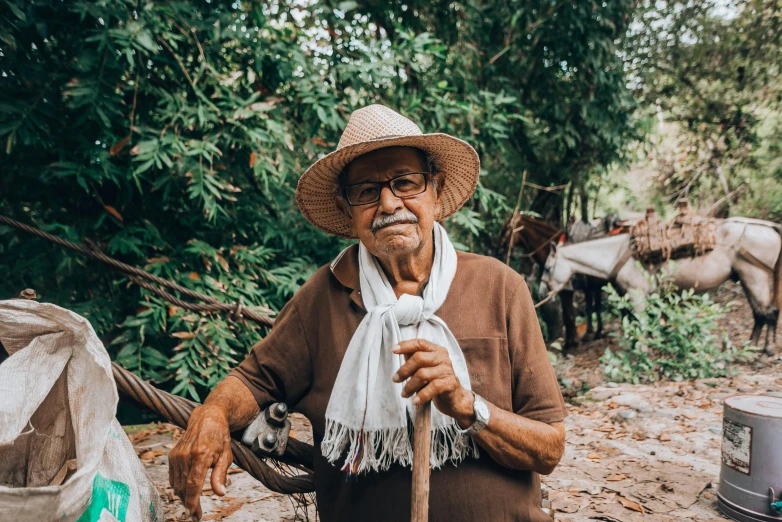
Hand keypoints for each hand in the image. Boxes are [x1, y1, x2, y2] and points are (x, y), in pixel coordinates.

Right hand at [169, 404, 232, 520]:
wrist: (206, 418)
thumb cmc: (219, 436)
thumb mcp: (226, 454)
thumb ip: (221, 474)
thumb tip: (220, 493)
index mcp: (201, 455)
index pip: (193, 484)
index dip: (192, 501)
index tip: (193, 514)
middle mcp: (186, 455)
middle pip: (184, 487)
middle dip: (189, 504)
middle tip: (196, 514)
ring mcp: (177, 455)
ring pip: (176, 484)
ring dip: (183, 497)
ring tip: (193, 503)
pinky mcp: (172, 455)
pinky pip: (172, 478)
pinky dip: (179, 486)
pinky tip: (187, 490)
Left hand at [392, 339, 474, 426]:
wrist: (454, 398)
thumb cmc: (436, 381)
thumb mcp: (424, 368)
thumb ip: (414, 359)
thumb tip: (399, 351)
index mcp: (436, 350)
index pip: (420, 343)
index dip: (406, 345)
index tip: (393, 350)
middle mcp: (443, 357)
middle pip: (419, 358)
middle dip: (404, 370)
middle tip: (396, 380)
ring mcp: (447, 370)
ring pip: (423, 374)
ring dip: (410, 385)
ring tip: (404, 394)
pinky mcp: (450, 383)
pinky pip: (433, 387)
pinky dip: (421, 395)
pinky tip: (415, 400)